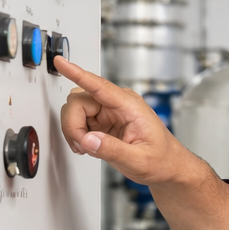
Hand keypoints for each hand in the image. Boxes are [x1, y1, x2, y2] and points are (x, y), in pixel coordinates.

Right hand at [52, 55, 200, 186]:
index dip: (78, 73)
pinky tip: (88, 146)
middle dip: (73, 124)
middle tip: (82, 144)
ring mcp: (108, 111)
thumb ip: (113, 150)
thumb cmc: (161, 159)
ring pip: (74, 110)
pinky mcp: (101, 121)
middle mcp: (117, 104)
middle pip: (78, 101)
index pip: (99, 86)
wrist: (167, 166)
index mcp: (131, 106)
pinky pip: (77, 121)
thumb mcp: (140, 160)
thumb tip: (88, 140)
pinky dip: (76, 135)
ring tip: (87, 147)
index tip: (61, 63)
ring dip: (73, 130)